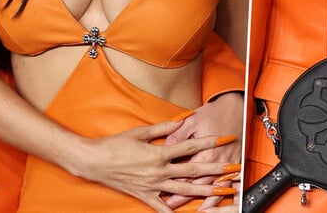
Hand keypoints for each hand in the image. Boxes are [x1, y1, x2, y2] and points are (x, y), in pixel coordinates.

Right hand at [75, 119, 236, 212]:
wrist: (93, 162)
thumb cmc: (114, 145)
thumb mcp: (139, 132)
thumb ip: (163, 128)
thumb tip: (181, 121)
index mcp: (159, 153)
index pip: (190, 146)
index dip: (210, 142)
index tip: (225, 138)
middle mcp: (159, 171)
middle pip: (193, 170)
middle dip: (216, 170)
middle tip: (234, 169)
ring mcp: (153, 185)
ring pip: (184, 190)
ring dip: (206, 191)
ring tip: (222, 191)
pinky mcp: (145, 196)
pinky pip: (162, 208)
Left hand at [163, 93, 243, 209]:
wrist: (236, 106)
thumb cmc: (214, 112)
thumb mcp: (192, 120)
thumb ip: (177, 135)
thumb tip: (164, 147)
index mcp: (203, 151)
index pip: (185, 173)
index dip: (173, 184)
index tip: (162, 193)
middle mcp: (216, 161)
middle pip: (198, 184)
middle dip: (183, 197)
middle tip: (171, 205)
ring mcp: (227, 163)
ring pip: (214, 187)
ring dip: (205, 201)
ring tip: (197, 211)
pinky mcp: (235, 162)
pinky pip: (233, 183)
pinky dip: (229, 195)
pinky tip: (223, 202)